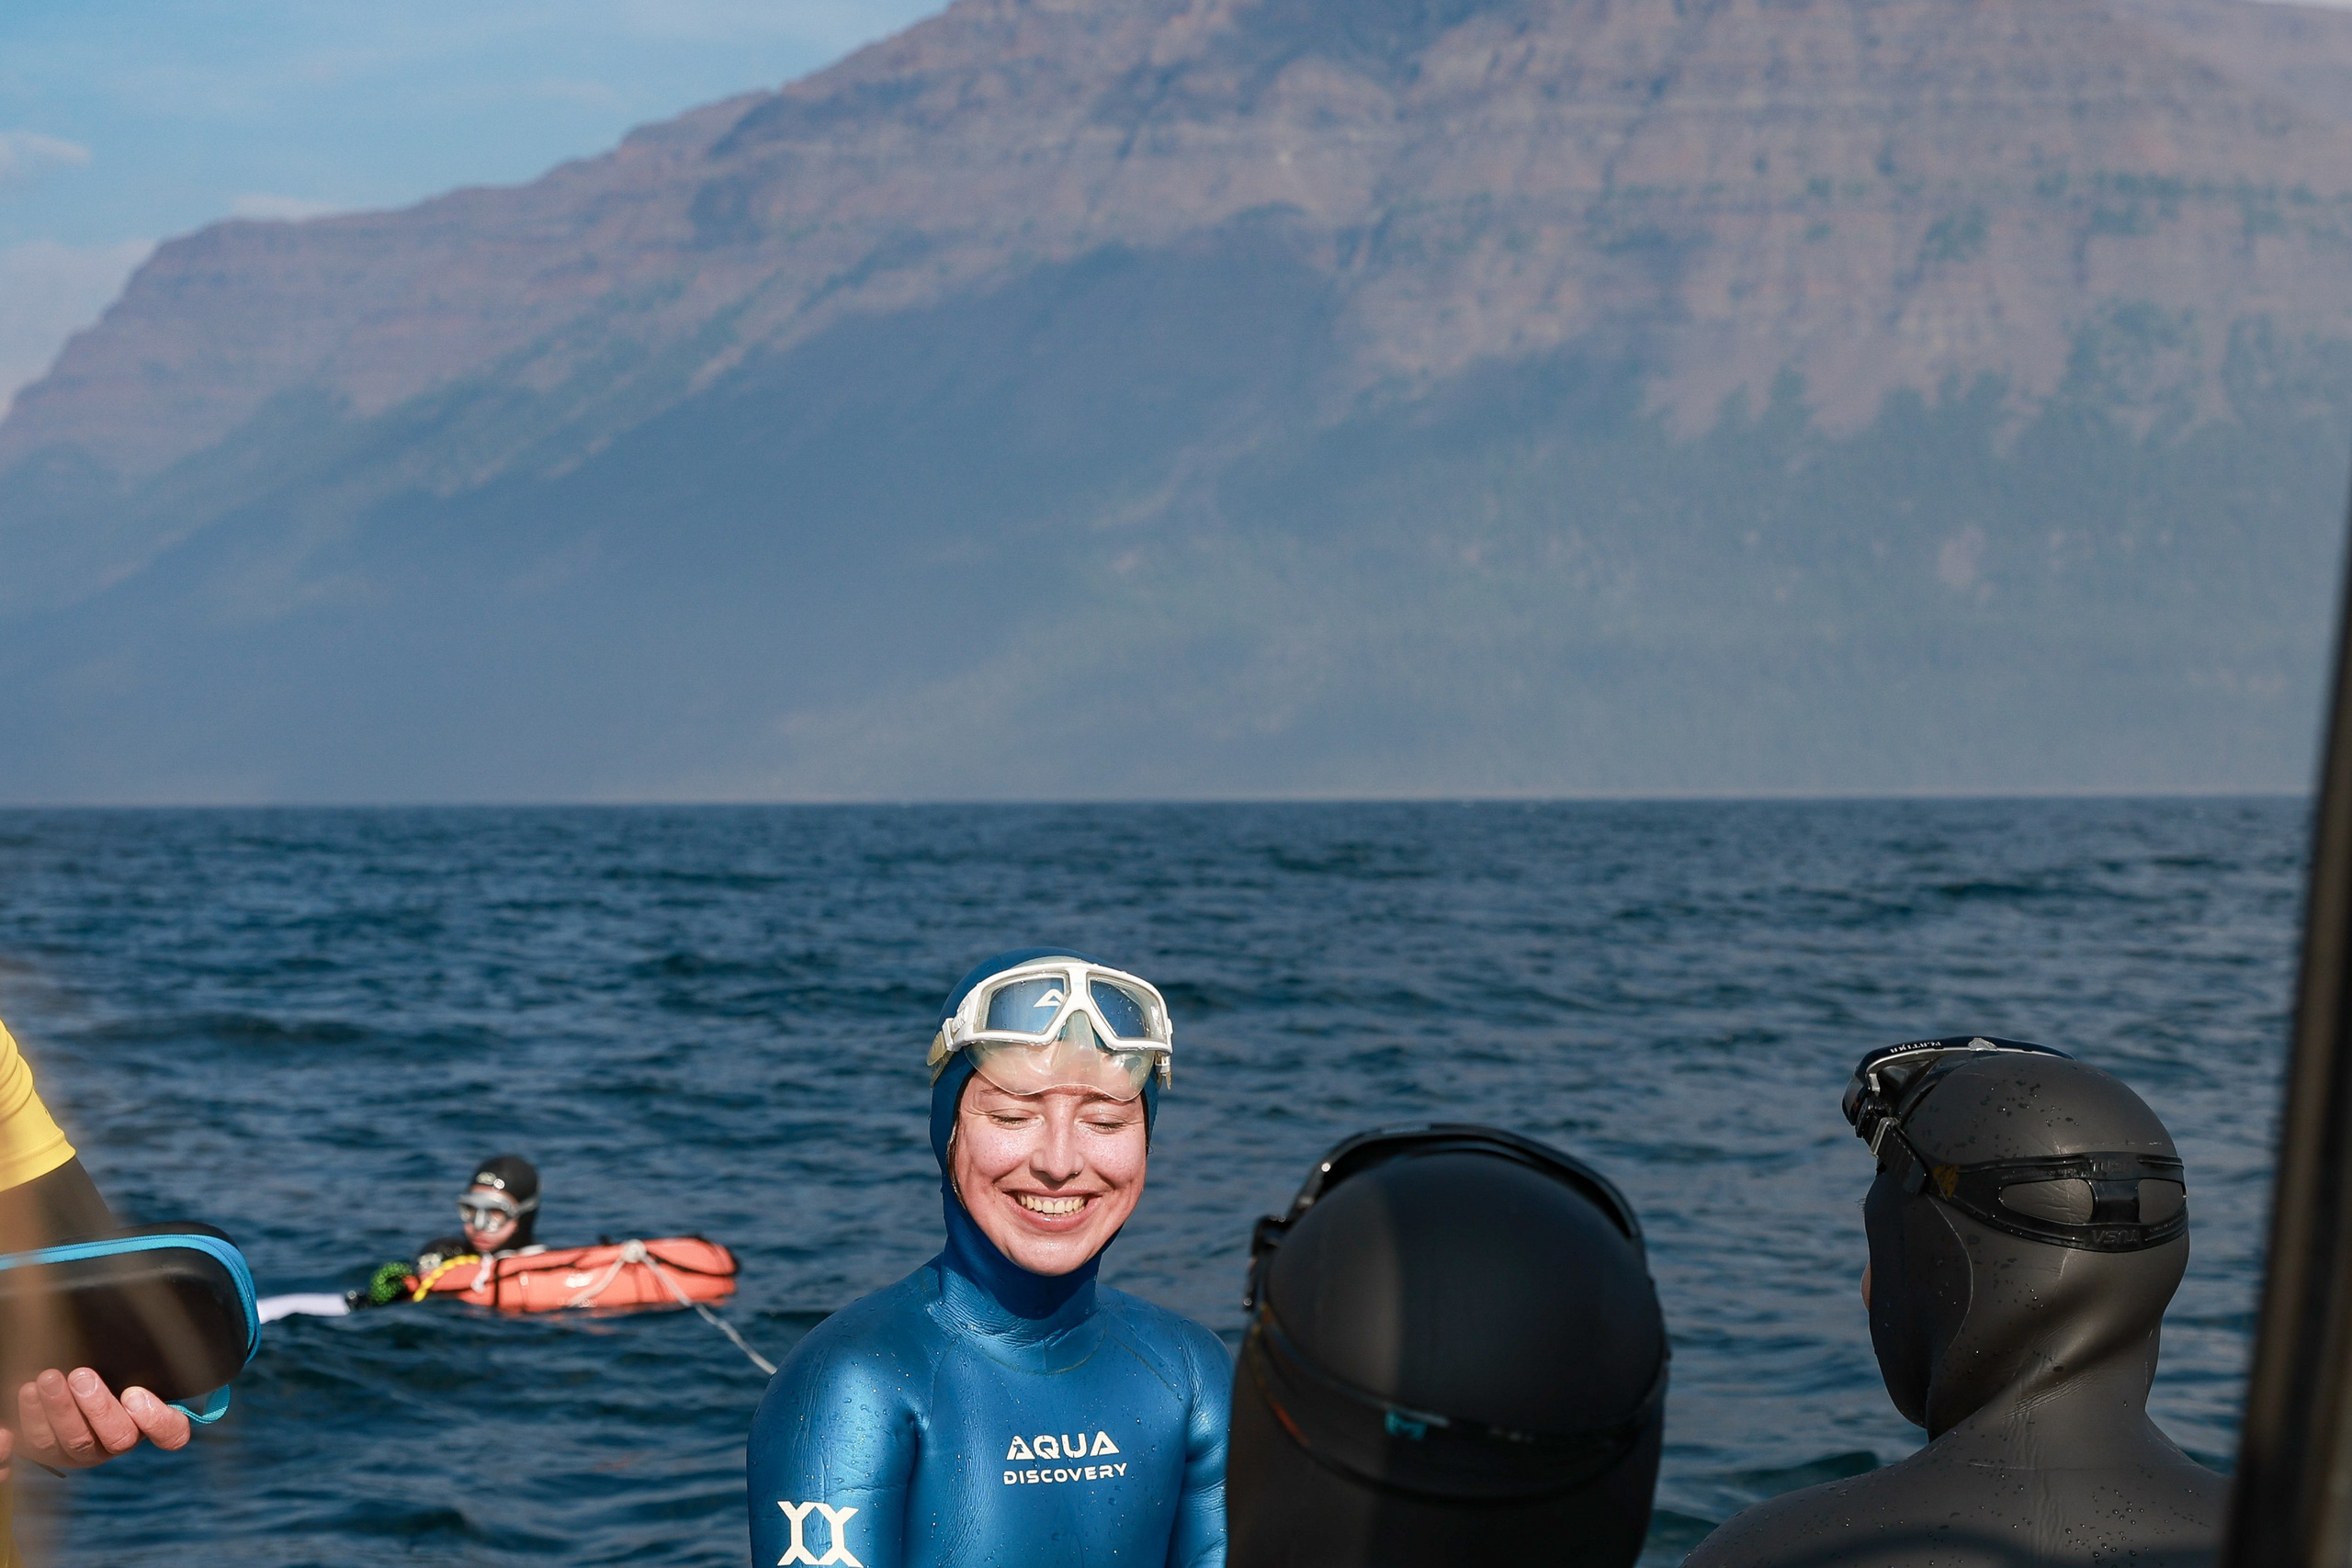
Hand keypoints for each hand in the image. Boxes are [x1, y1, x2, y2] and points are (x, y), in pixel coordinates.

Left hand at [11, 1368, 190, 1470]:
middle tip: (81, 1376)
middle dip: (98, 1407)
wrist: (64, 1377)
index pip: (170, 1434)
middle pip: (118, 1438)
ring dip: (60, 1410)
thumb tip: (148, 1362)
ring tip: (47, 1380)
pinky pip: (37, 1444)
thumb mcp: (131, 1363)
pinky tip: (25, 1398)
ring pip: (74, 1441)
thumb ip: (144, 1365)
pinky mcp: (48, 1450)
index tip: (135, 1394)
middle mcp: (117, 1441)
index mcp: (148, 1421)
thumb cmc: (109, 1366)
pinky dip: (29, 1423)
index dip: (156, 1421)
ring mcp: (82, 1450)